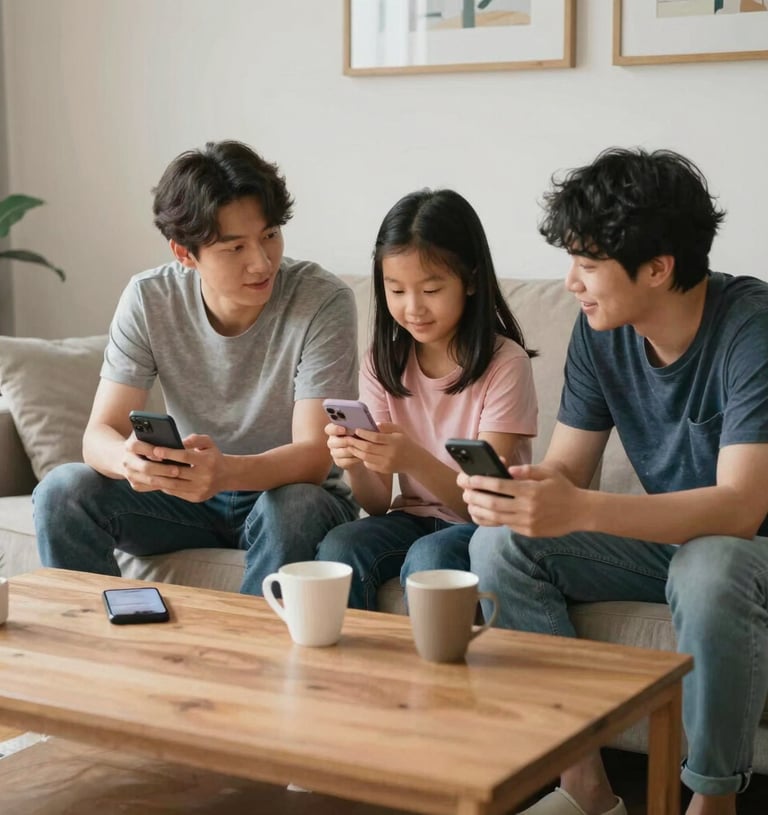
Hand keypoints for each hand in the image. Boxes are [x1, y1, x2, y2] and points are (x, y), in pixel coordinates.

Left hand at [123, 433, 223, 501]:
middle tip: (147, 461)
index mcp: (208, 461)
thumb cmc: (213, 456)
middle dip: (160, 466)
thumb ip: (194, 439)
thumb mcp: (208, 443)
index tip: (155, 449)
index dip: (169, 453)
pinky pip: (176, 492)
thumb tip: (178, 441)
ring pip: (174, 485)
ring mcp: (200, 489)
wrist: (227, 475)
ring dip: (159, 478)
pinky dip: (165, 486)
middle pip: (178, 472)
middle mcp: (205, 476)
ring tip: (148, 472)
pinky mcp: (196, 498)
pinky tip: (158, 479)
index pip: (185, 457)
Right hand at [325, 422, 366, 470]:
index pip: (329, 429)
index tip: (344, 429)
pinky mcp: (339, 462)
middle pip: (333, 442)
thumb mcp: (359, 429)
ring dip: (352, 450)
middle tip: (357, 440)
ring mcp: (334, 452)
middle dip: (346, 441)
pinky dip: (354, 459)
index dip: (335, 429)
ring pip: (341, 452)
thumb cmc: (361, 436)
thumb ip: (357, 426)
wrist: (363, 450)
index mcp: (334, 430)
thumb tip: (361, 423)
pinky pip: (345, 461)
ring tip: (362, 449)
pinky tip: (361, 456)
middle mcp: (332, 441)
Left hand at [345, 422, 416, 474]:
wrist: (414, 460)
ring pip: (366, 458)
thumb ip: (386, 426)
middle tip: (347, 438)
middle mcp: (390, 453)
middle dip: (355, 443)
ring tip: (350, 445)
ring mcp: (386, 463)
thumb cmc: (405, 442)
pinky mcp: (384, 470)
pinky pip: (369, 465)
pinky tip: (359, 453)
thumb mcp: (399, 430)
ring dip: (356, 451)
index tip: (356, 430)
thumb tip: (372, 424)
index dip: (364, 434)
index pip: (375, 437)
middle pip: (368, 448)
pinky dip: (362, 459)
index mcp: (394, 441)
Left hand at [458, 463, 586, 537]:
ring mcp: (528, 522)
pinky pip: (506, 525)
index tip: (469, 479)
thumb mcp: (548, 473)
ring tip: (469, 505)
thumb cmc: (562, 488)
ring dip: (479, 511)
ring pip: (496, 518)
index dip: (482, 483)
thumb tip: (508, 470)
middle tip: (464, 493)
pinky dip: (492, 520)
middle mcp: (528, 508)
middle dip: (475, 498)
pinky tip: (484, 514)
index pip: (500, 486)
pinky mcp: (529, 532)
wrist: (581, 512)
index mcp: (531, 490)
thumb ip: (527, 470)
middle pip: (493, 504)